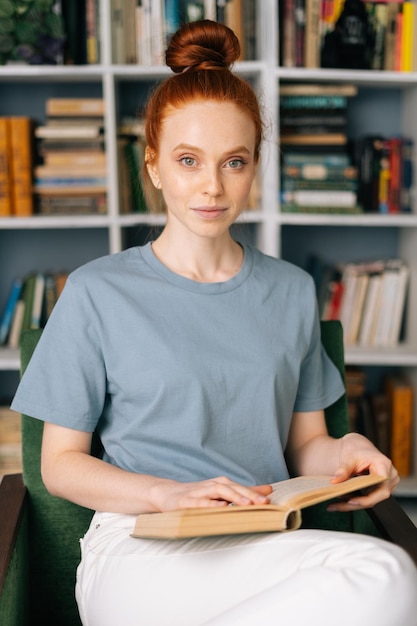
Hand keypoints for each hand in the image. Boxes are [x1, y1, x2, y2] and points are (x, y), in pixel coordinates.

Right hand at [149, 476, 271, 511]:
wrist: (166, 493)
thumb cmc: (196, 495)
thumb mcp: (219, 492)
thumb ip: (243, 491)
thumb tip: (268, 490)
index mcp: (220, 484)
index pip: (240, 487)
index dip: (255, 493)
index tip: (271, 500)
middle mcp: (211, 486)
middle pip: (232, 487)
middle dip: (248, 494)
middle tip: (263, 502)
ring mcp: (198, 493)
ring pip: (219, 491)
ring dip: (233, 496)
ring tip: (247, 504)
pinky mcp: (186, 502)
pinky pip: (200, 503)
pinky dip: (211, 504)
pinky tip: (221, 507)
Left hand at [327, 432, 398, 511]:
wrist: (358, 447)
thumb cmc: (356, 449)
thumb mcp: (348, 458)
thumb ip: (343, 469)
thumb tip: (334, 481)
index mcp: (384, 466)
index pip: (381, 489)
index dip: (367, 498)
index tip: (350, 501)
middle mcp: (390, 477)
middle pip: (374, 498)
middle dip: (354, 504)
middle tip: (335, 506)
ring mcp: (387, 484)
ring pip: (371, 501)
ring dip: (352, 504)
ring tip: (334, 505)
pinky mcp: (380, 489)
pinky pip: (368, 498)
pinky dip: (354, 500)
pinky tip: (340, 502)